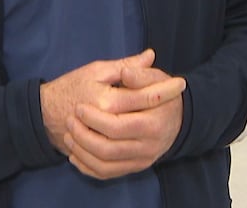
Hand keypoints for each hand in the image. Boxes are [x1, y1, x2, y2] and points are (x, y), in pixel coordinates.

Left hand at [62, 52, 185, 179]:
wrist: (177, 118)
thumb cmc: (159, 93)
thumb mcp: (155, 78)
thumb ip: (140, 74)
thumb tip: (126, 72)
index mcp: (154, 122)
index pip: (118, 126)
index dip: (94, 118)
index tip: (78, 108)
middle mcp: (150, 145)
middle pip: (108, 148)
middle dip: (83, 136)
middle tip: (70, 120)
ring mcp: (142, 160)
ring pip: (104, 164)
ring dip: (81, 152)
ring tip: (69, 135)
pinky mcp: (134, 168)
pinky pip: (106, 173)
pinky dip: (87, 166)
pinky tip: (75, 154)